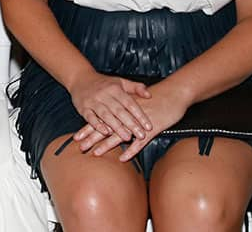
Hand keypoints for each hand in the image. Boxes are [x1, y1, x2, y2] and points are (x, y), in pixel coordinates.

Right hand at [67, 71, 152, 140]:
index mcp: (115, 88)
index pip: (130, 103)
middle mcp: (104, 94)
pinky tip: (105, 133)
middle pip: (119, 111)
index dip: (140, 115)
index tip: (148, 126)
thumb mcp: (120, 81)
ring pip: (106, 115)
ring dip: (117, 127)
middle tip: (141, 136)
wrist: (80, 78)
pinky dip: (97, 125)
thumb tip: (149, 95)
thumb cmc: (103, 83)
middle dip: (131, 124)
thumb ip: (136, 87)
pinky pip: (90, 118)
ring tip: (127, 137)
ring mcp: (93, 101)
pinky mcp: (83, 108)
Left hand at [74, 83, 189, 159]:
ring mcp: (138, 123)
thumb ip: (123, 109)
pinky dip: (131, 150)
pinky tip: (122, 158)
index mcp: (121, 108)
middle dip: (92, 138)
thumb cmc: (156, 98)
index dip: (89, 128)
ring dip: (107, 145)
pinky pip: (140, 143)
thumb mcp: (136, 101)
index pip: (101, 119)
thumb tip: (112, 119)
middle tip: (80, 147)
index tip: (77, 136)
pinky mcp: (151, 129)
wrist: (174, 93)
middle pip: (106, 128)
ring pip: (119, 135)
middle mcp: (127, 115)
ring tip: (95, 153)